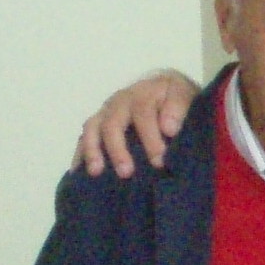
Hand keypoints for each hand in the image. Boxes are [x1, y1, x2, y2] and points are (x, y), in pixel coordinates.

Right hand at [74, 71, 199, 177]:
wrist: (168, 93)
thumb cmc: (178, 100)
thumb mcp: (186, 95)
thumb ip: (179, 107)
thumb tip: (168, 128)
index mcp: (144, 92)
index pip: (143, 112)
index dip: (150, 137)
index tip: (159, 161)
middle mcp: (121, 100)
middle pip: (112, 122)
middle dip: (118, 149)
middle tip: (126, 172)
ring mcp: (107, 112)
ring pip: (92, 127)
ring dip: (93, 150)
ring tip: (96, 171)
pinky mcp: (98, 124)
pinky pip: (83, 137)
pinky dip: (80, 153)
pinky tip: (78, 172)